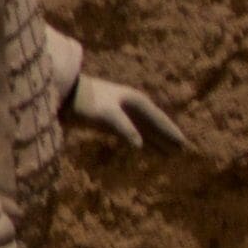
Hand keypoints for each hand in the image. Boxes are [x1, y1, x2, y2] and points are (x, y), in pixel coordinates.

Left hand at [67, 74, 188, 152]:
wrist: (61, 94)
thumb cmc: (84, 102)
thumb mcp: (105, 115)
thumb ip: (124, 129)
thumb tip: (139, 146)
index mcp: (136, 102)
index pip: (159, 120)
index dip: (171, 133)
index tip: (185, 145)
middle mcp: (132, 106)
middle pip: (155, 125)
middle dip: (168, 137)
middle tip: (182, 151)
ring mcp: (121, 112)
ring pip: (145, 129)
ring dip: (157, 140)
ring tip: (169, 153)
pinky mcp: (110, 121)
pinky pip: (134, 132)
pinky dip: (142, 140)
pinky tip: (144, 147)